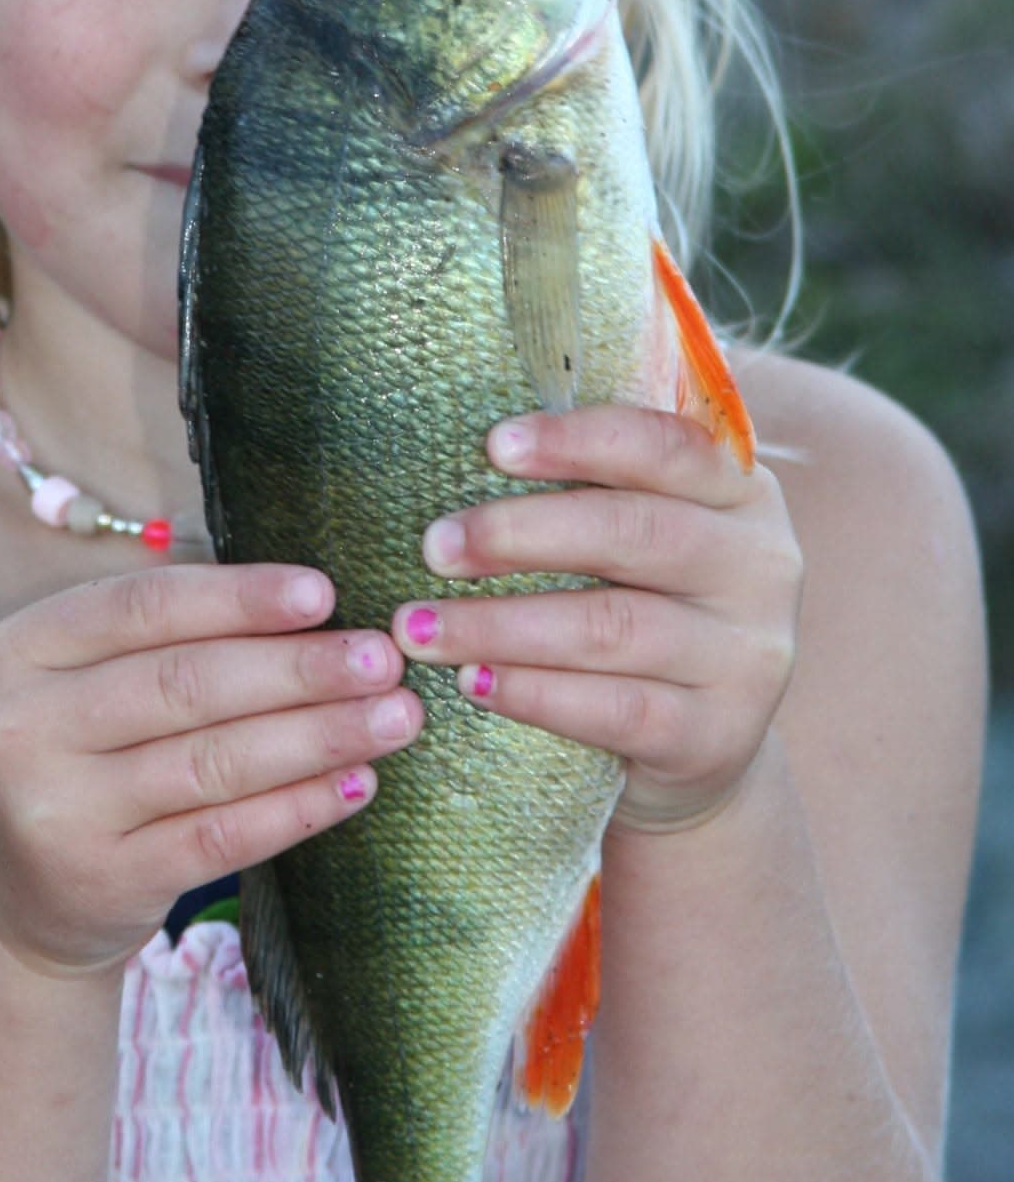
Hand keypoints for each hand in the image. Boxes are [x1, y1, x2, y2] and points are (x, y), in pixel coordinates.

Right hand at [0, 563, 424, 976]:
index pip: (144, 607)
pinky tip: (354, 785)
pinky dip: (296, 808)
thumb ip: (160, 641)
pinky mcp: (103, 882)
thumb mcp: (75, 686)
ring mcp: (58, 812)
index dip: (239, 597)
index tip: (324, 592)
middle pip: (186, 684)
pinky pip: (220, 836)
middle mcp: (24, 728)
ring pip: (213, 762)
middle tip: (383, 658)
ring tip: (393, 718)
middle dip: (299, 668)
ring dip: (317, 735)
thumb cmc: (69, 763)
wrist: (0, 906)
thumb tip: (306, 603)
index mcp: (22, 652)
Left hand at [390, 406, 801, 833]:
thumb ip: (595, 484)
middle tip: (433, 546)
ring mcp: (748, 656)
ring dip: (501, 624)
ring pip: (613, 627)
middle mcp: (762, 566)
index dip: (577, 440)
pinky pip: (616, 710)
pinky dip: (535, 694)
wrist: (698, 744)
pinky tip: (474, 684)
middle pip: (631, 533)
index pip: (664, 446)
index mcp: (742, 491)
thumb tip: (479, 437)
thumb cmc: (643, 606)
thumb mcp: (642, 536)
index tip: (492, 445)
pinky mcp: (720, 735)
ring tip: (420, 626)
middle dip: (517, 535)